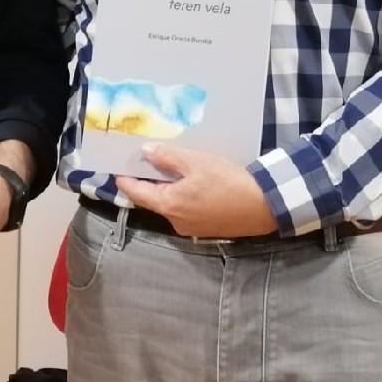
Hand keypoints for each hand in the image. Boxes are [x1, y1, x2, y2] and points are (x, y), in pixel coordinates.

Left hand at [115, 143, 277, 238]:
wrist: (264, 207)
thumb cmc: (228, 182)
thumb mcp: (196, 163)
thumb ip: (167, 157)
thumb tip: (145, 152)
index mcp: (168, 205)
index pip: (136, 193)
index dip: (125, 179)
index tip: (117, 168)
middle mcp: (175, 221)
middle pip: (154, 199)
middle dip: (149, 181)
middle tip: (146, 161)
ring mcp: (190, 227)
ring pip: (171, 204)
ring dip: (169, 188)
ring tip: (172, 167)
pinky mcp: (206, 228)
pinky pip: (186, 210)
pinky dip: (183, 196)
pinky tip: (193, 182)